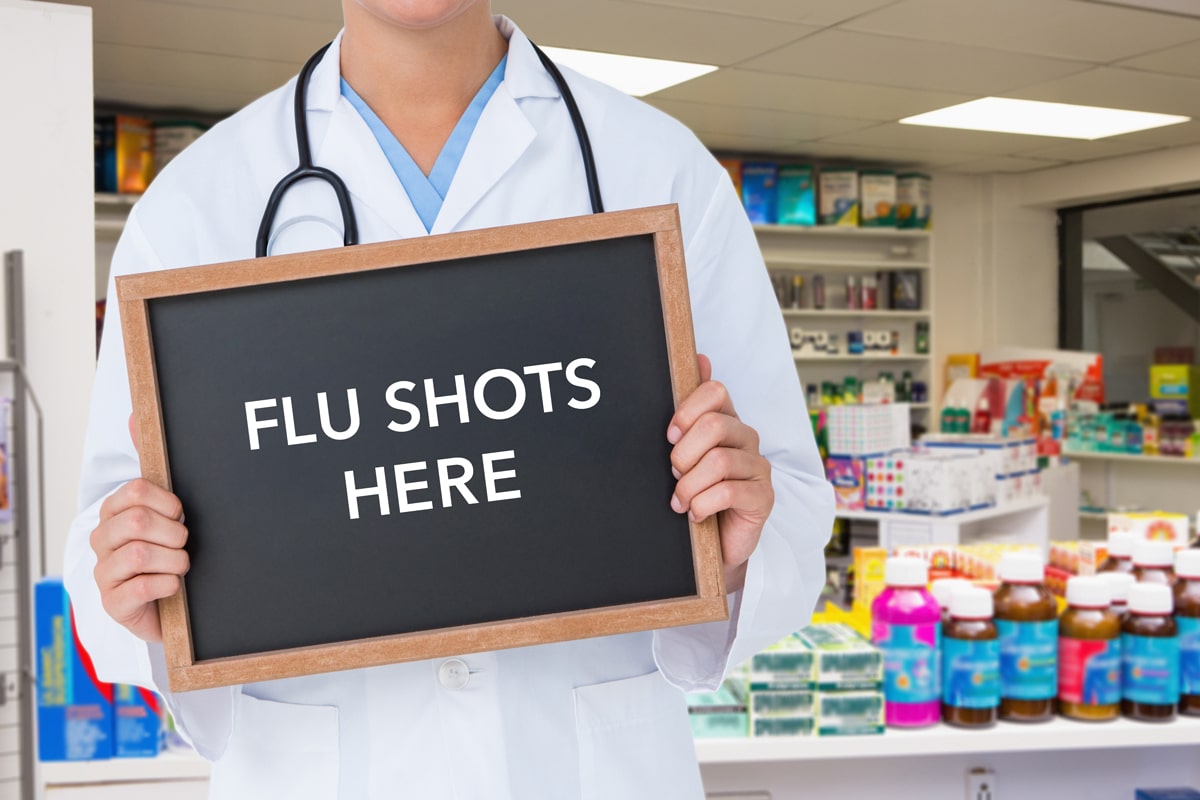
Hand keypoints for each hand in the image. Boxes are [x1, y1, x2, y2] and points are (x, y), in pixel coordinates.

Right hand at [88, 415, 188, 642]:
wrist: (168, 604)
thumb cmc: (167, 551)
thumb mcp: (164, 509)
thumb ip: (152, 466)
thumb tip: (134, 416)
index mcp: (113, 513)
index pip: (135, 491)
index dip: (168, 503)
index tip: (179, 514)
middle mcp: (102, 541)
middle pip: (138, 522)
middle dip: (175, 533)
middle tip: (183, 543)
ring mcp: (104, 574)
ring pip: (140, 554)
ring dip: (174, 560)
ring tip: (179, 566)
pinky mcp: (113, 605)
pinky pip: (141, 588)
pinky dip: (167, 585)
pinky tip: (172, 586)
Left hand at [667, 354, 772, 592]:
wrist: (715, 543)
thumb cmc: (699, 492)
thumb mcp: (688, 451)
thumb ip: (692, 408)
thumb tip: (700, 358)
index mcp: (728, 421)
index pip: (715, 392)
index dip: (686, 411)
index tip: (670, 436)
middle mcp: (747, 438)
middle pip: (714, 426)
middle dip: (683, 454)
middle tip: (674, 474)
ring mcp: (759, 467)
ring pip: (718, 461)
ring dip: (689, 485)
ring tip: (681, 501)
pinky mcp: (764, 497)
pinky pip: (727, 491)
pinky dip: (702, 505)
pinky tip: (696, 514)